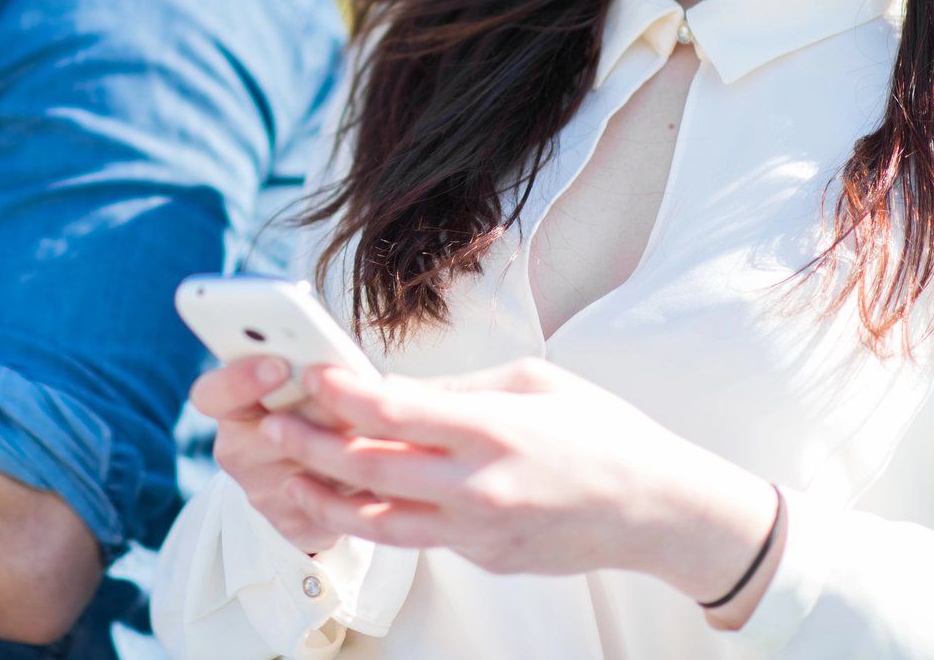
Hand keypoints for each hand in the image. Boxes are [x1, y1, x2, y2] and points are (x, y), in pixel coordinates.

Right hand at [189, 355, 372, 554]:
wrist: (313, 479)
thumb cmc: (311, 409)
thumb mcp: (300, 384)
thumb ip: (310, 372)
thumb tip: (349, 371)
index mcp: (232, 408)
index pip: (211, 395)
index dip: (239, 380)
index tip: (277, 365)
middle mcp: (239, 452)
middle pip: (274, 432)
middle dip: (320, 410)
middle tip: (353, 393)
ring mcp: (265, 494)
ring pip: (312, 467)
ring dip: (350, 445)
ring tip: (382, 424)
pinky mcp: (297, 525)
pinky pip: (336, 502)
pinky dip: (366, 480)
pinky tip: (387, 463)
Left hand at [261, 359, 781, 623]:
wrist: (658, 510)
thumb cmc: (603, 434)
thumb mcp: (532, 381)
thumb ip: (457, 387)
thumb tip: (394, 387)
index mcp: (493, 429)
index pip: (394, 411)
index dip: (341, 394)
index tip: (310, 376)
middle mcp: (479, 486)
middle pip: (370, 471)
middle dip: (313, 447)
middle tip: (275, 425)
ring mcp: (479, 531)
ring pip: (380, 522)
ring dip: (327, 498)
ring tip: (292, 475)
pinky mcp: (483, 558)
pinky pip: (420, 536)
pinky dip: (380, 518)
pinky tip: (353, 499)